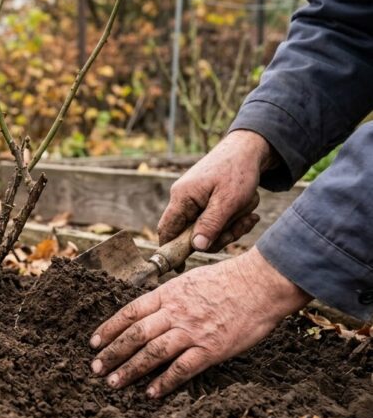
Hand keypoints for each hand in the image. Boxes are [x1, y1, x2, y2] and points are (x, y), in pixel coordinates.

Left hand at [88, 247, 311, 397]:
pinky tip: (150, 392)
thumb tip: (149, 311)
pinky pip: (182, 369)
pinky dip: (164, 382)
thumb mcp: (189, 280)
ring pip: (152, 352)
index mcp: (168, 294)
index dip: (109, 328)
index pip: (130, 312)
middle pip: (135, 335)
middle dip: (112, 353)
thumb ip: (168, 297)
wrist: (261, 283)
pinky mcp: (211, 349)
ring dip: (130, 369)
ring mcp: (192, 331)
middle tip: (95, 368)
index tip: (94, 342)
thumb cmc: (228, 280)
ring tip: (113, 382)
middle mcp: (175, 312)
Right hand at [159, 130, 277, 252]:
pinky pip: (216, 221)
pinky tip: (248, 212)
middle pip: (192, 234)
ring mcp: (195, 200)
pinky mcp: (207, 201)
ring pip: (208, 229)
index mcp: (182, 198)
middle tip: (241, 225)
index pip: (167, 230)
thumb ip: (211, 224)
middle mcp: (184, 199)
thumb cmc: (238, 171)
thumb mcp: (227, 201)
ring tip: (248, 212)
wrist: (250, 149)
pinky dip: (233, 220)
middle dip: (219, 235)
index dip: (170, 250)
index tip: (179, 268)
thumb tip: (196, 247)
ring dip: (230, 226)